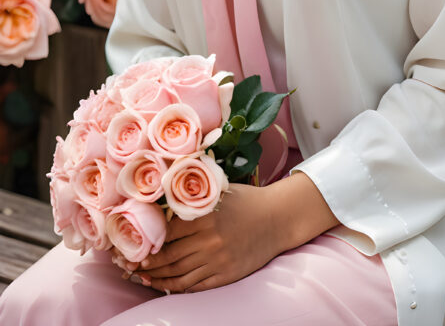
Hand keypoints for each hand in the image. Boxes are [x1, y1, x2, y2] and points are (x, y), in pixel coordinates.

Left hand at [137, 183, 284, 292]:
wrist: (277, 218)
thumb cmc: (246, 201)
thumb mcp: (218, 192)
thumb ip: (192, 198)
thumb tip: (160, 202)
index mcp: (204, 217)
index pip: (166, 234)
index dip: (148, 243)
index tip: (133, 247)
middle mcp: (209, 240)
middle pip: (169, 257)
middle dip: (147, 264)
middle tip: (130, 266)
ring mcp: (218, 260)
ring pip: (179, 275)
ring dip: (158, 278)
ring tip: (143, 277)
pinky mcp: (226, 275)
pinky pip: (196, 286)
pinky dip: (178, 287)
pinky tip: (167, 285)